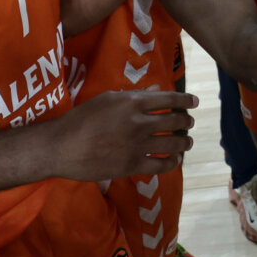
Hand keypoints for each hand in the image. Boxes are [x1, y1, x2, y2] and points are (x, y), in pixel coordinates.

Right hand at [49, 89, 196, 179]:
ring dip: (184, 142)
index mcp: (133, 102)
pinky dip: (172, 162)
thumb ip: (134, 95)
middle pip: (174, 120)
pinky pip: (161, 164)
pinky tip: (174, 159)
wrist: (62, 147)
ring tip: (187, 141)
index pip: (169, 98)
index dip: (186, 100)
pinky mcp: (132, 165)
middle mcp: (139, 122)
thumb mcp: (107, 99)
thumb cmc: (80, 118)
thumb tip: (157, 91)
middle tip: (189, 122)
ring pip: (172, 143)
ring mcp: (137, 145)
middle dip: (186, 121)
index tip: (194, 102)